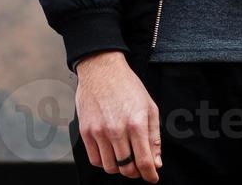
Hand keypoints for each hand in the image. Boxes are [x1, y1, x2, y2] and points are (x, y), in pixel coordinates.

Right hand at [74, 50, 160, 180]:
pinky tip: (109, 151)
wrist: (101, 68)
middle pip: (127, 168)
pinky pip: (94, 159)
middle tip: (137, 166)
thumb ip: (154, 137)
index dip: (150, 175)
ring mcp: (99, 131)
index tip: (152, 178)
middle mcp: (117, 130)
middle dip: (135, 172)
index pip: (144, 162)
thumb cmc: (127, 86)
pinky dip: (103, 161)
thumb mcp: (149, 108)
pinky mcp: (85, 130)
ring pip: (110, 167)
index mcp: (136, 124)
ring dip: (119, 167)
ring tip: (123, 157)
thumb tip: (156, 163)